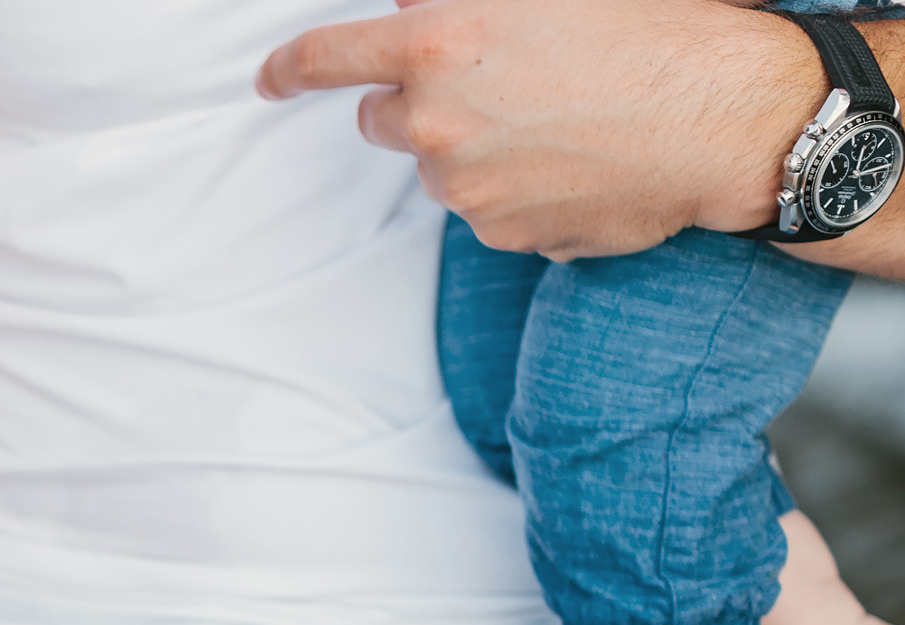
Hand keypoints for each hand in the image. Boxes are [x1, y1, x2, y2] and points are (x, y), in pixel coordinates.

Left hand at [256, 0, 814, 258]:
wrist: (726, 113)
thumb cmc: (650, 29)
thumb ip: (459, 2)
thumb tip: (412, 8)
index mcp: (437, 45)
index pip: (327, 57)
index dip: (288, 69)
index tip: (268, 80)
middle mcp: (436, 122)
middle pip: (380, 119)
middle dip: (416, 103)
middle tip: (495, 82)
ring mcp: (465, 186)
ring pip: (439, 167)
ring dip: (473, 147)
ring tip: (558, 119)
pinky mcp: (501, 233)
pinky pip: (488, 209)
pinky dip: (519, 189)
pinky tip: (579, 160)